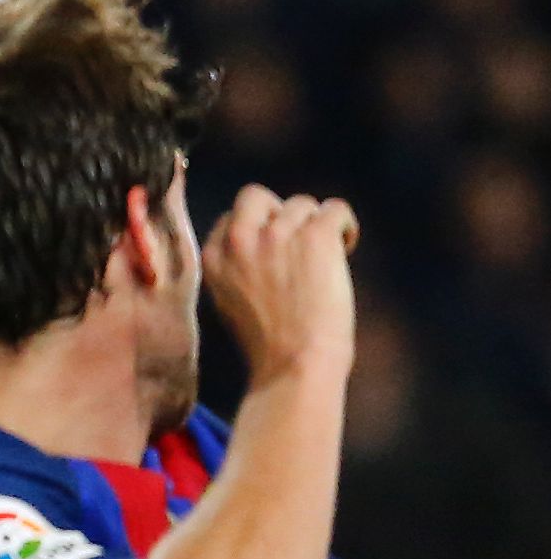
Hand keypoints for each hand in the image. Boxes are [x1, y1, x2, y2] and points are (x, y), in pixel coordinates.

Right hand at [200, 180, 357, 386]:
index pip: (230, 219)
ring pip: (303, 204)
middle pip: (255, 196)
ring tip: (326, 256)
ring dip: (316, 226)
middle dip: (278, 213)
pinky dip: (345, 227)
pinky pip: (336, 209)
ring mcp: (277, 233)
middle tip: (296, 243)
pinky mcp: (314, 234)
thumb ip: (236, 265)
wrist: (293, 363)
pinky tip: (346, 248)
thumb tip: (262, 239)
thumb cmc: (267, 344)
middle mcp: (240, 239)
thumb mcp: (229, 300)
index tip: (273, 252)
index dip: (255, 230)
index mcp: (212, 258)